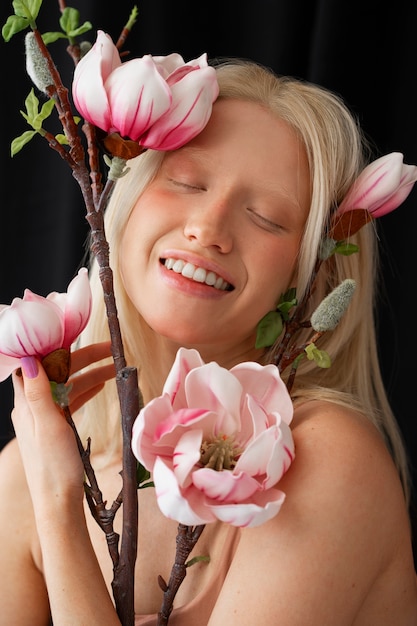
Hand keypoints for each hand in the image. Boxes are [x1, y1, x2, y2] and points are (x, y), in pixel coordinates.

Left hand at [10, 341, 114, 509]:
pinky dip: (87, 390)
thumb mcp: (47, 426)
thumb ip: (39, 393)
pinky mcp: (56, 427)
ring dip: (89, 373)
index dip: (53, 345)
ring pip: (67, 385)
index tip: (75, 333)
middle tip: (110, 348)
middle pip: (57, 371)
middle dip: (82, 357)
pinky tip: (102, 386)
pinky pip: (71, 400)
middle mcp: (32, 406)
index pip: (36, 363)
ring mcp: (45, 416)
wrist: (59, 501)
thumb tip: (30, 359)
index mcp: (26, 402)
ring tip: (115, 366)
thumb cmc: (52, 466)